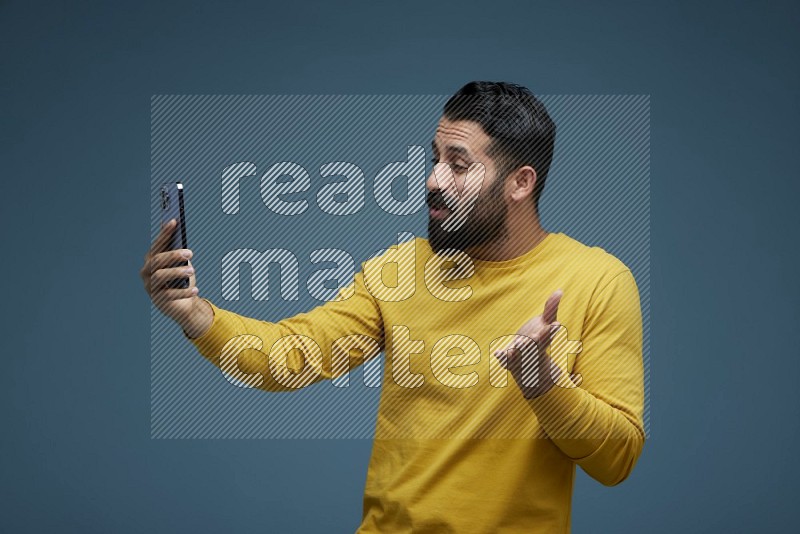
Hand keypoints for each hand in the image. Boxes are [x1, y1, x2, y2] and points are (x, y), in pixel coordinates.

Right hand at [140, 219, 210, 336]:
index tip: (174, 221)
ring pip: (160, 276)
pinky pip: (169, 294)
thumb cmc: (181, 279)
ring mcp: (150, 286)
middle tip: (189, 253)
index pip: (157, 244)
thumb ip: (177, 249)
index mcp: (151, 259)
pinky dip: (183, 292)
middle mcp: (147, 271)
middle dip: (173, 255)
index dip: (165, 233)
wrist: (182, 304)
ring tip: (192, 270)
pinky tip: (195, 289)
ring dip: (176, 272)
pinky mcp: (157, 299)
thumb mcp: (181, 263)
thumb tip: (176, 229)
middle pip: (157, 260)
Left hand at [493, 290, 563, 398]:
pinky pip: (505, 360)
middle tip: (535, 336)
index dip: (551, 331)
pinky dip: (502, 357)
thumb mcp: (545, 323)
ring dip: (518, 349)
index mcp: (543, 340)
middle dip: (534, 341)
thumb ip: (551, 307)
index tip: (557, 325)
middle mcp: (533, 350)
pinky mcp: (510, 361)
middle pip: (535, 346)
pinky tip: (498, 353)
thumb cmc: (538, 339)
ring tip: (517, 344)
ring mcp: (521, 357)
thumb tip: (560, 290)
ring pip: (520, 354)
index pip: (548, 335)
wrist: (529, 367)